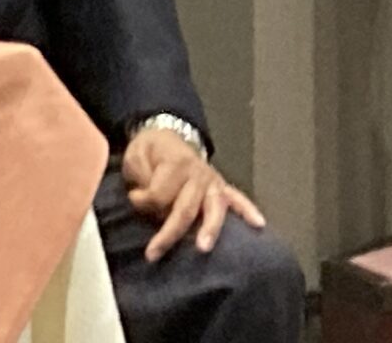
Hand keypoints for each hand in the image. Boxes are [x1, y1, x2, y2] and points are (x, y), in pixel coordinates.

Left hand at [123, 127, 267, 261]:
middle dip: (169, 232)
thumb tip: (144, 199)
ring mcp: (213, 181)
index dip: (142, 201)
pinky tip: (258, 224)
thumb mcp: (135, 157)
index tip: (133, 198)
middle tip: (153, 254)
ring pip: (214, 207)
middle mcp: (198, 173)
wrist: (167, 137)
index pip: (160, 194)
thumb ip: (140, 177)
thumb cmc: (150, 153)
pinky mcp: (221, 187)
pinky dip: (248, 210)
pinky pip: (238, 199)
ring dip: (210, 227)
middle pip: (186, 207)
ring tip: (204, 247)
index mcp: (175, 164)